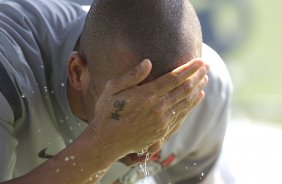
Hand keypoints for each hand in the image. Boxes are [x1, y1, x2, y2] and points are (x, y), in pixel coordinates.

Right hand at [89, 58, 208, 158]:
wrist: (107, 142)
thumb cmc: (107, 113)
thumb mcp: (112, 89)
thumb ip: (131, 76)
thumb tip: (148, 62)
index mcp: (147, 95)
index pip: (175, 78)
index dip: (189, 68)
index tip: (200, 60)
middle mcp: (159, 108)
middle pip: (185, 89)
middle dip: (197, 76)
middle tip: (206, 66)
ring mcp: (162, 121)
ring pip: (186, 102)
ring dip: (197, 88)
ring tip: (205, 79)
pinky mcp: (163, 131)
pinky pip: (182, 115)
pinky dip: (192, 104)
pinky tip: (198, 97)